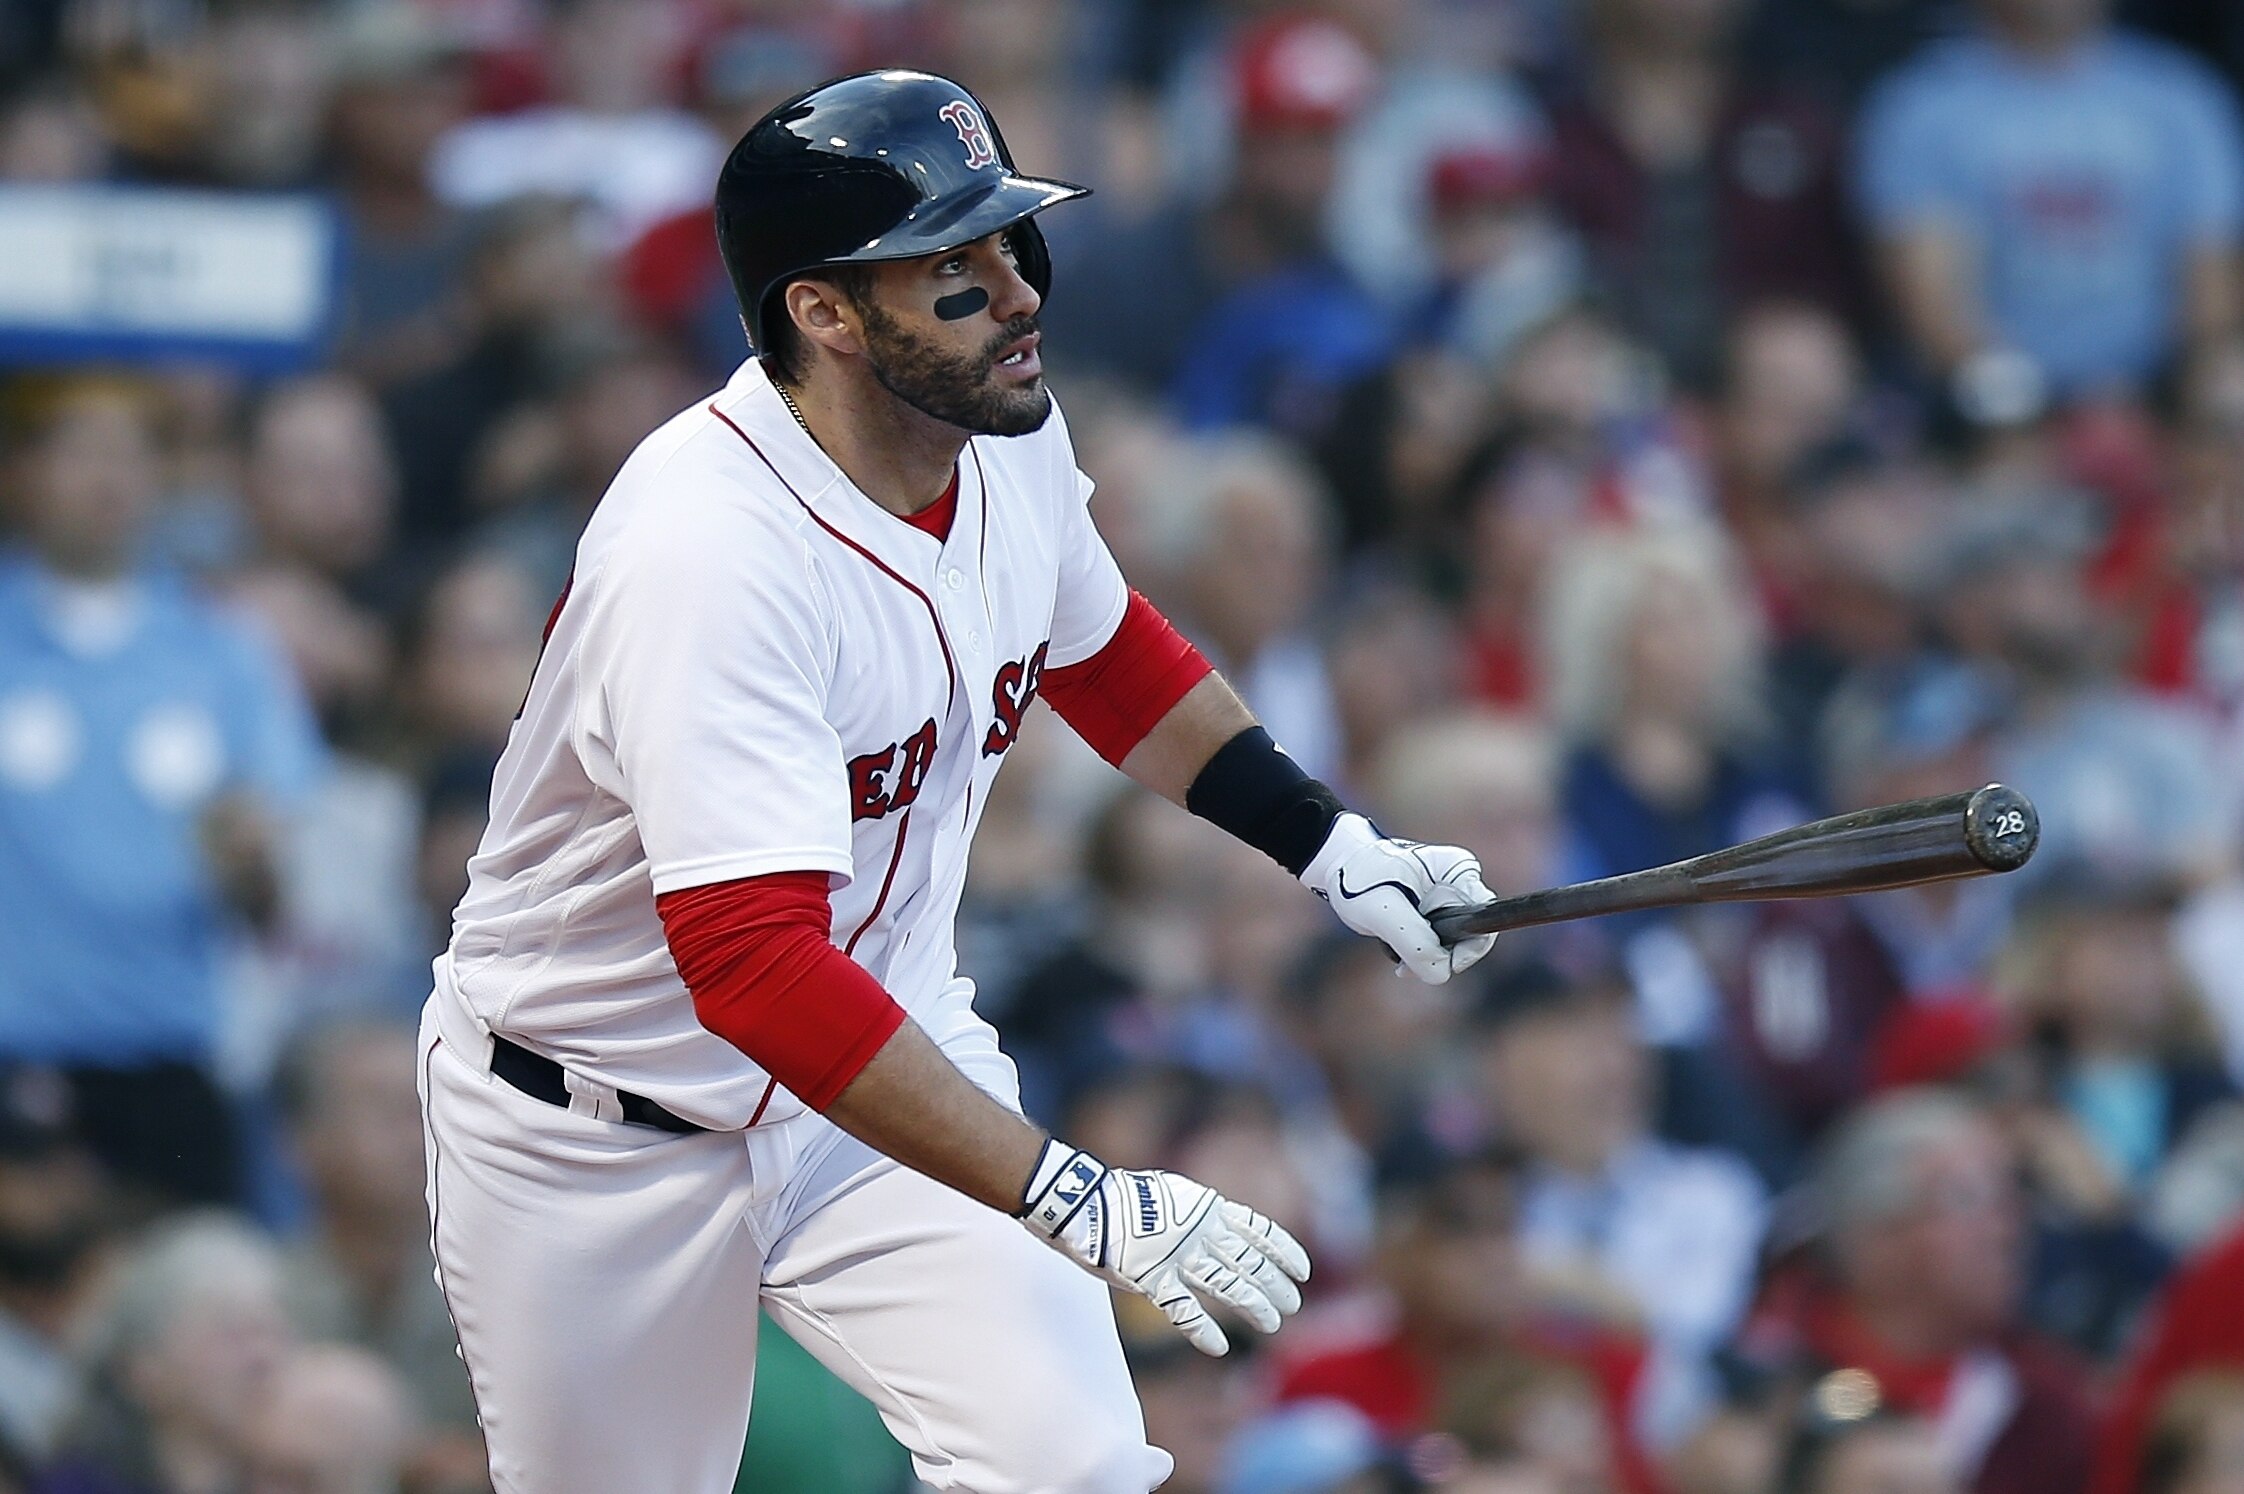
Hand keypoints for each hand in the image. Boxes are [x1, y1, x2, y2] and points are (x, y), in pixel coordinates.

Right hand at [1019, 1139, 1310, 1355]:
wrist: (1084, 1200)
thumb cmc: (1124, 1198)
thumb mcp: (1172, 1194)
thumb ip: (1198, 1214)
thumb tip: (1220, 1225)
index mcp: (1207, 1208)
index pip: (1259, 1228)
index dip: (1284, 1249)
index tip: (1304, 1270)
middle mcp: (1198, 1231)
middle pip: (1248, 1261)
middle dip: (1274, 1283)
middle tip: (1292, 1304)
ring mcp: (1176, 1254)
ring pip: (1225, 1284)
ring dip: (1251, 1305)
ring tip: (1273, 1324)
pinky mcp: (1150, 1277)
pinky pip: (1181, 1308)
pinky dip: (1200, 1329)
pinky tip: (1219, 1346)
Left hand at [1299, 812, 1496, 982]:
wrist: (1337, 868)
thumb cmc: (1359, 877)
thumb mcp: (1382, 910)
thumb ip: (1414, 942)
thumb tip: (1441, 973)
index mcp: (1458, 871)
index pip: (1485, 920)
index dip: (1470, 950)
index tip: (1443, 963)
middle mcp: (1460, 885)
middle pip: (1471, 938)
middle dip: (1441, 957)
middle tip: (1407, 965)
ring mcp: (1448, 901)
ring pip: (1453, 947)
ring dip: (1425, 957)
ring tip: (1395, 953)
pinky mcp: (1434, 916)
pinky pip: (1438, 947)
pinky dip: (1419, 956)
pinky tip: (1396, 955)